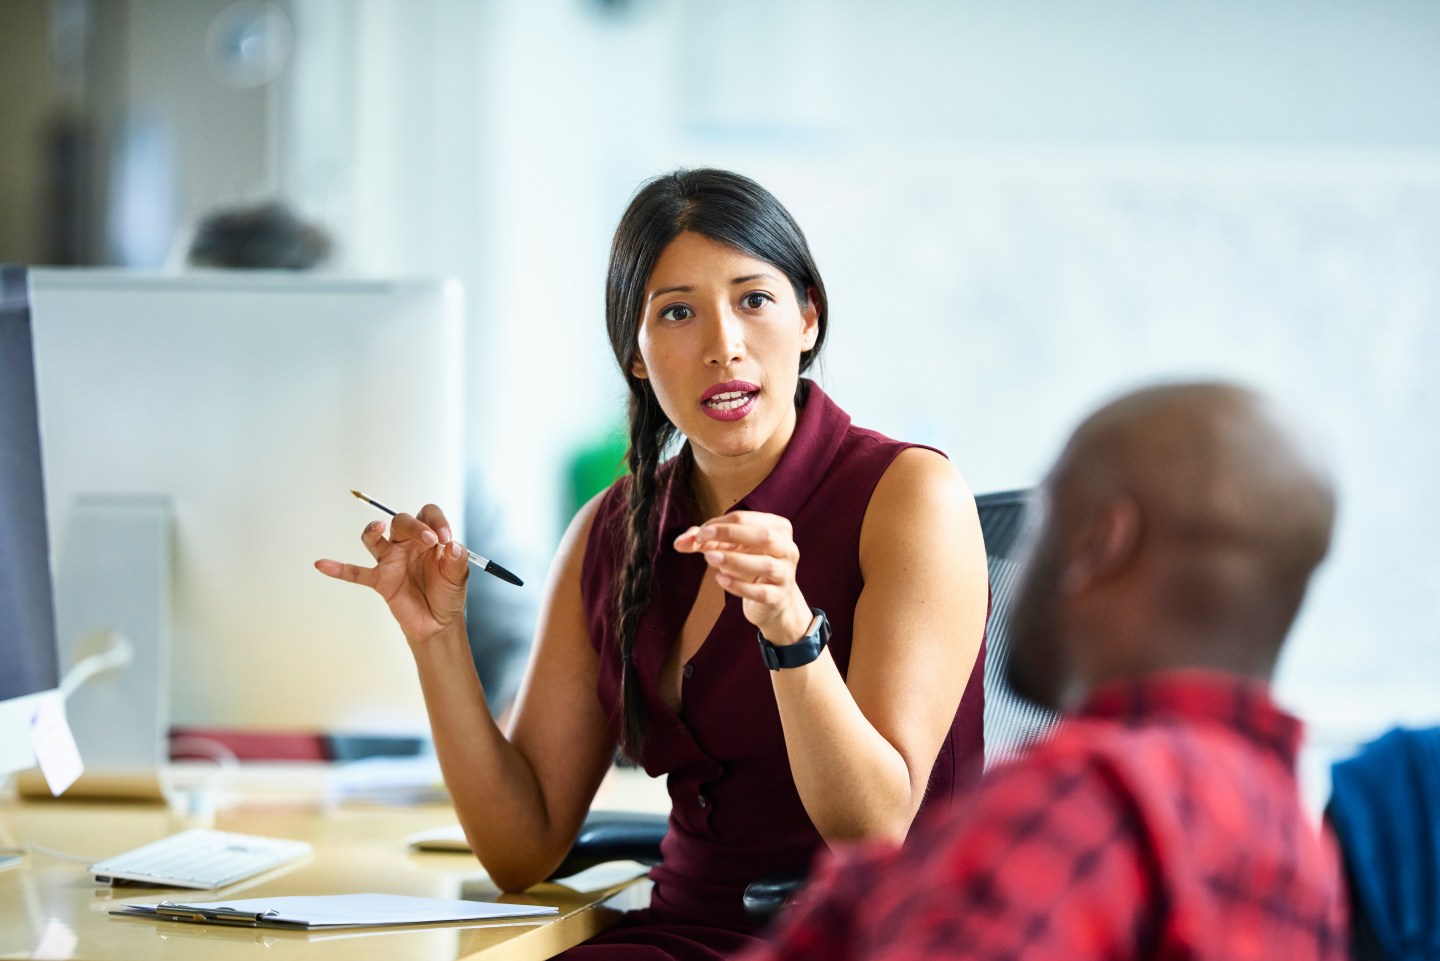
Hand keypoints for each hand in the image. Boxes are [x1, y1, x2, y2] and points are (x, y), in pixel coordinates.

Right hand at [315, 504, 469, 645]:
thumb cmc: (447, 594)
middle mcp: (407, 544)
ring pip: (375, 538)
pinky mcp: (380, 580)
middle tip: (429, 539)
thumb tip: (453, 545)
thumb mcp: (458, 577)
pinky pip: (356, 573)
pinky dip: (339, 569)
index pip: (428, 514)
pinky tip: (322, 564)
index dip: (436, 521)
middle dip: (414, 526)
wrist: (438, 623)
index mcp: (429, 537)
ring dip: (372, 530)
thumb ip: (456, 560)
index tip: (445, 538)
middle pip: (401, 521)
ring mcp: (391, 561)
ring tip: (376, 527)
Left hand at [674, 511, 812, 644]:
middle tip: (702, 537)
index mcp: (778, 528)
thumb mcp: (728, 548)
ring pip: (765, 564)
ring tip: (709, 558)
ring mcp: (785, 574)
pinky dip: (739, 586)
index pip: (746, 518)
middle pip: (763, 535)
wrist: (771, 600)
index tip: (699, 534)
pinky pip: (760, 592)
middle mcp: (787, 549)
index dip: (719, 524)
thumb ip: (704, 541)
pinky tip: (721, 579)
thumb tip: (678, 542)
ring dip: (734, 559)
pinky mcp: (778, 597)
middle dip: (730, 533)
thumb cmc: (749, 566)